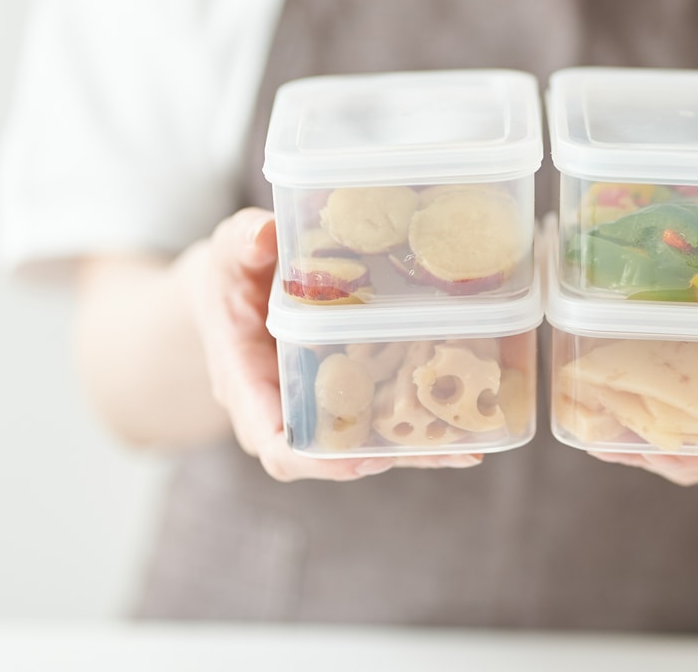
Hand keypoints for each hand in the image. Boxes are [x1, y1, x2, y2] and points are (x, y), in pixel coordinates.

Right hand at [182, 207, 482, 481]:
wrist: (236, 288)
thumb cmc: (230, 275)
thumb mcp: (228, 253)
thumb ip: (242, 244)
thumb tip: (265, 235)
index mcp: (247, 384)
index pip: (274, 442)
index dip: (316, 460)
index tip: (359, 461)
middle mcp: (285, 407)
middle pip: (332, 456)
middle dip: (387, 457)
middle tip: (440, 449)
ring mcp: (319, 403)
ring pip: (366, 442)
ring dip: (415, 447)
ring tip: (469, 443)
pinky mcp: (347, 389)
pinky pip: (382, 414)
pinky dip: (421, 420)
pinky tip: (469, 419)